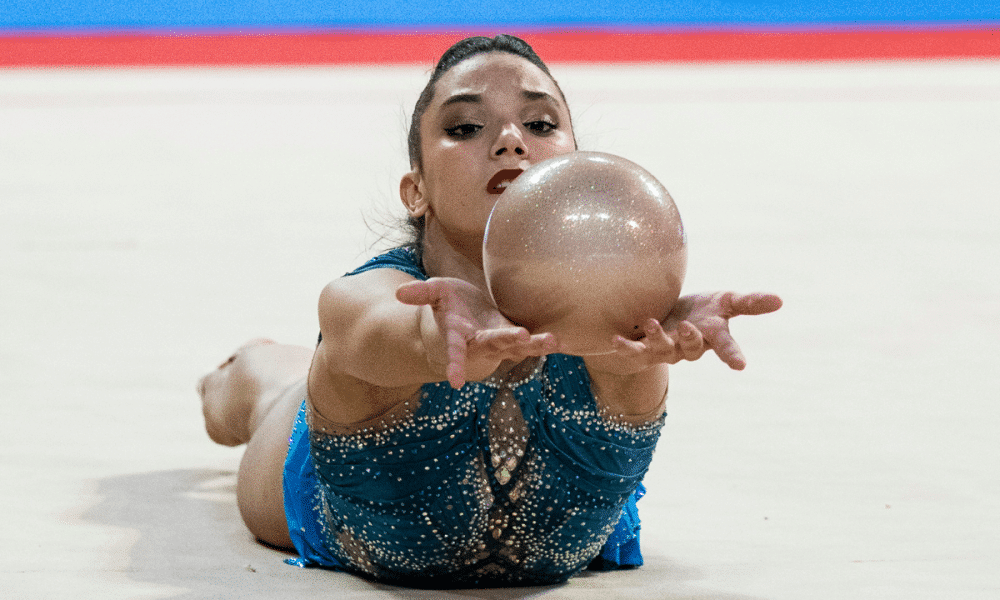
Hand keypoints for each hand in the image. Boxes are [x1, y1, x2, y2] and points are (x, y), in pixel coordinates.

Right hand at [396, 278, 557, 388]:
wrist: (461, 323)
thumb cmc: (446, 308)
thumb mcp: (432, 295)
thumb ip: (420, 294)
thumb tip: (400, 293)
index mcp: (457, 337)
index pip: (454, 351)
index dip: (455, 365)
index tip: (456, 381)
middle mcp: (479, 345)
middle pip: (493, 345)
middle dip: (507, 341)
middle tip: (522, 337)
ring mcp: (499, 344)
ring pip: (517, 346)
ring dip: (535, 345)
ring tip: (553, 341)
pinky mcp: (514, 338)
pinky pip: (530, 342)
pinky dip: (543, 342)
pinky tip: (561, 340)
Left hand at [612, 292, 781, 369]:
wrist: (670, 316)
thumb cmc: (703, 310)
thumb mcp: (727, 302)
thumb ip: (750, 302)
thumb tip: (780, 300)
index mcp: (712, 335)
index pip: (726, 346)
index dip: (732, 355)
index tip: (741, 366)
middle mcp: (690, 347)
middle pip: (692, 348)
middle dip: (689, 339)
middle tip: (686, 327)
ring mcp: (667, 350)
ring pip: (663, 350)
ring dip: (657, 338)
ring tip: (651, 322)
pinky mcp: (646, 348)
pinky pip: (636, 351)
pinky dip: (626, 347)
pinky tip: (615, 340)